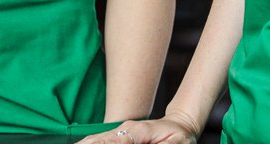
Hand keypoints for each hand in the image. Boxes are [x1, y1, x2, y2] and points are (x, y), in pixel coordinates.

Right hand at [75, 115, 199, 143]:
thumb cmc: (180, 139)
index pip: (112, 142)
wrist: (181, 126)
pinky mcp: (119, 136)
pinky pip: (99, 140)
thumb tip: (128, 143)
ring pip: (95, 139)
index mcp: (135, 131)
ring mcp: (120, 131)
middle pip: (97, 139)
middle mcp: (124, 129)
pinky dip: (89, 143)